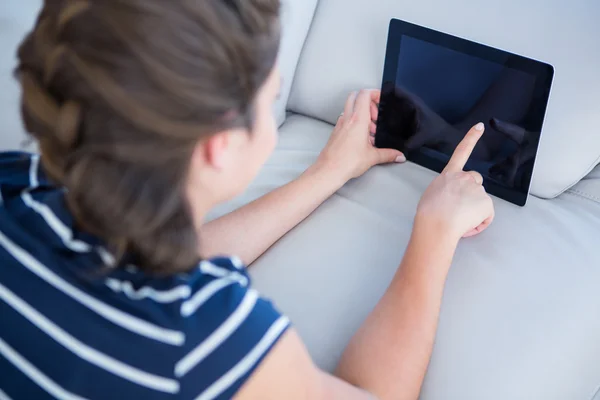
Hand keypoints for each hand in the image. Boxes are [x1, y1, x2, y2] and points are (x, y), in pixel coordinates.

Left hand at [315, 90, 405, 181]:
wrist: (328, 171)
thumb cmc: (347, 162)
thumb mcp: (372, 157)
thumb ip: (388, 154)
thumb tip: (399, 155)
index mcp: (358, 119)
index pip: (364, 94)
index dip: (374, 93)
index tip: (382, 100)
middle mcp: (347, 118)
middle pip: (355, 97)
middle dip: (368, 102)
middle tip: (376, 116)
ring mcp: (339, 125)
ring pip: (350, 109)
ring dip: (361, 114)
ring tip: (370, 131)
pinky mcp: (335, 132)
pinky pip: (345, 120)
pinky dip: (354, 123)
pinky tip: (360, 139)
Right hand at [416, 123, 494, 239]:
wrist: (436, 224)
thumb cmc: (429, 214)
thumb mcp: (432, 193)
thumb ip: (445, 188)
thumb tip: (452, 198)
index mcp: (449, 174)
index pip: (461, 151)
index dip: (471, 138)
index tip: (480, 126)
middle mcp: (464, 177)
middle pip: (475, 180)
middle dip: (472, 191)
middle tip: (459, 207)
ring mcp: (477, 189)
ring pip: (480, 199)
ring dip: (474, 209)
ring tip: (458, 220)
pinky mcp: (486, 202)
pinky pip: (486, 215)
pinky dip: (480, 222)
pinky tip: (467, 225)